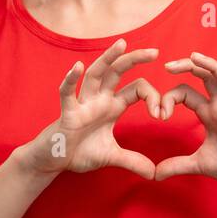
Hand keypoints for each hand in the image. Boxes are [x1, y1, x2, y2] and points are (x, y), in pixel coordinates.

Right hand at [21, 38, 161, 178]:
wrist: (54, 161)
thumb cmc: (79, 152)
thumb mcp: (111, 157)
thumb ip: (132, 161)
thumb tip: (154, 173)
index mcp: (111, 106)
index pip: (136, 89)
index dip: (152, 97)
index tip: (162, 114)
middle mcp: (98, 99)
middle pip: (117, 71)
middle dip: (134, 59)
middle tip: (155, 52)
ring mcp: (82, 103)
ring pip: (95, 74)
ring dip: (107, 58)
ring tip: (121, 44)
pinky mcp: (67, 113)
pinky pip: (67, 93)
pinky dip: (70, 80)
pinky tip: (76, 67)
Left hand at [155, 51, 216, 191]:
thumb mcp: (198, 165)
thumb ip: (176, 165)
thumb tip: (155, 175)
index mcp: (208, 113)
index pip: (186, 93)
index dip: (170, 98)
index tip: (159, 114)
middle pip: (206, 77)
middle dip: (188, 66)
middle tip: (168, 65)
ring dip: (213, 67)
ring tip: (196, 57)